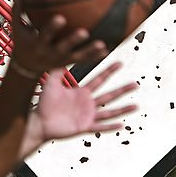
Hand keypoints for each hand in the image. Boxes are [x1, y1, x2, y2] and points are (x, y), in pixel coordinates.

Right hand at [10, 0, 107, 75]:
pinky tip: (107, 50)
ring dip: (89, 51)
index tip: (61, 18)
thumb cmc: (24, 42)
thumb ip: (18, 11)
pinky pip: (83, 60)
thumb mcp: (18, 29)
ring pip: (77, 56)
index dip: (52, 28)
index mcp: (38, 44)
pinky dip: (94, 56)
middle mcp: (50, 53)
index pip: (45, 35)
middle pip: (63, 48)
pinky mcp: (67, 63)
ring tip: (102, 44)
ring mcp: (60, 60)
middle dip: (73, 41)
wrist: (26, 66)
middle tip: (85, 32)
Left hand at [21, 62, 137, 155]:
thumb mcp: (52, 81)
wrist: (39, 121)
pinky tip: (122, 125)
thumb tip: (62, 49)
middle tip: (136, 84)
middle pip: (109, 94)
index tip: (120, 62)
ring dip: (123, 109)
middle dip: (123, 89)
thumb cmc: (44, 101)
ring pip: (109, 112)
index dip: (109, 71)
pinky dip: (110, 127)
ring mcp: (87, 116)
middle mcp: (88, 103)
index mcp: (82, 92)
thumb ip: (58, 67)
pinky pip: (99, 127)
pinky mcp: (83, 127)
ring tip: (136, 106)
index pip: (99, 78)